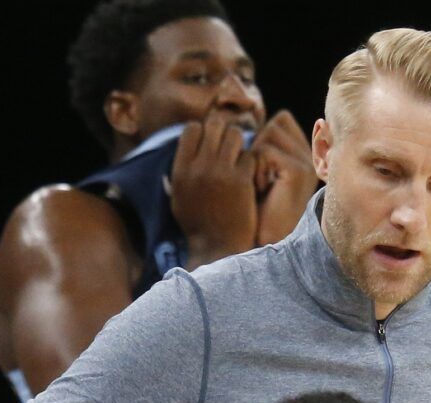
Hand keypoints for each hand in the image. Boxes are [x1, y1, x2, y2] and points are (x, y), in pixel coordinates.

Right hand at [171, 113, 256, 266]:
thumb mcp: (179, 198)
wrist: (218, 249)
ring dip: (239, 143)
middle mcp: (200, 168)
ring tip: (239, 157)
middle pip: (214, 125)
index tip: (209, 143)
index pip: (192, 128)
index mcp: (181, 171)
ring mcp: (222, 173)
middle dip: (222, 132)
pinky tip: (249, 175)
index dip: (203, 131)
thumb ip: (180, 171)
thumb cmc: (198, 225)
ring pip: (234, 134)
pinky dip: (251, 162)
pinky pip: (250, 155)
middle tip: (227, 145)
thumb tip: (185, 146)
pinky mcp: (243, 181)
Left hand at [249, 110, 317, 245]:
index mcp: (304, 154)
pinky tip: (261, 190)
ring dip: (255, 158)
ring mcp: (307, 163)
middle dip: (258, 146)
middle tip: (258, 176)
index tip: (259, 167)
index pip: (281, 120)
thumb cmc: (256, 210)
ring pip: (270, 134)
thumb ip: (261, 148)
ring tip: (260, 184)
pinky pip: (265, 152)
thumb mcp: (259, 173)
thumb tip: (246, 126)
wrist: (265, 243)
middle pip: (275, 124)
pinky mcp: (298, 172)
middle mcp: (311, 156)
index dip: (262, 137)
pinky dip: (256, 170)